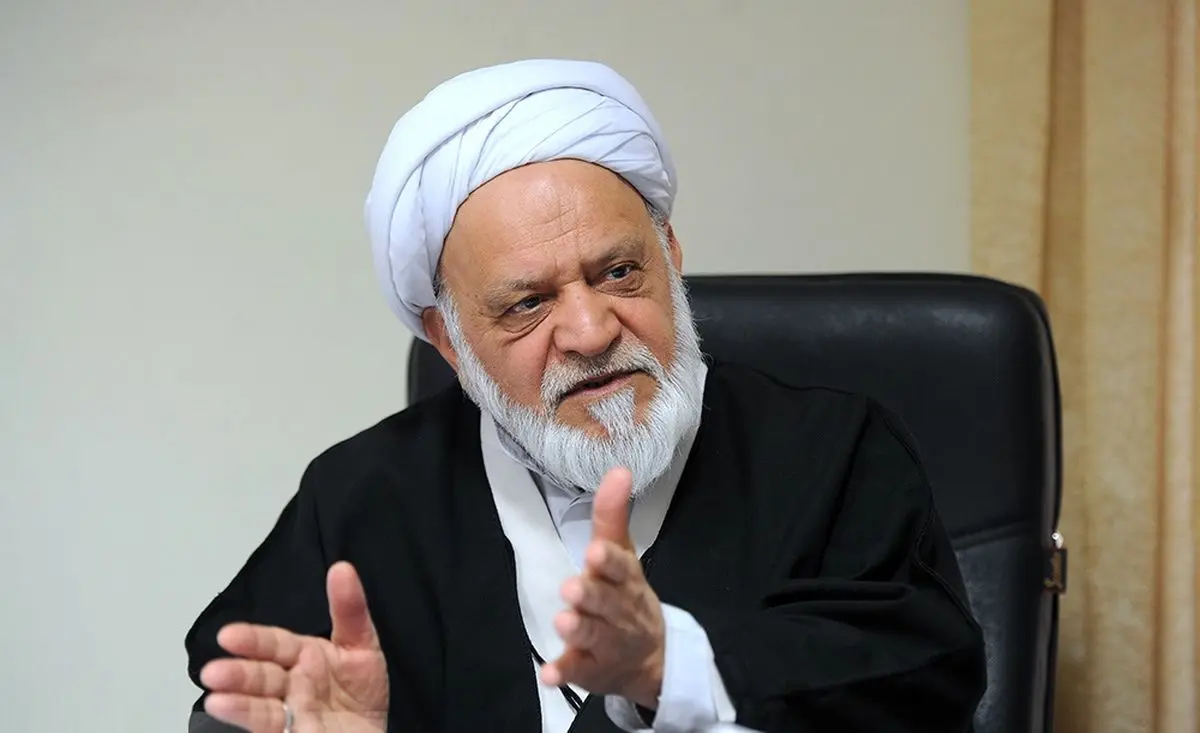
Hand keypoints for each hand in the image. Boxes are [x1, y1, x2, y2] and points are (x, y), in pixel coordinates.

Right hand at [200, 562, 388, 732]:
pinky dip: (249, 717)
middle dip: (238, 673)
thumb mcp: (362, 646)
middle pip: (261, 675)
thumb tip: (342, 569)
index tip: (228, 636)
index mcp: (303, 656)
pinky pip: (269, 725)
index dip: (252, 639)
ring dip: (237, 702)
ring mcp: (288, 710)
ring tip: (216, 699)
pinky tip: (228, 711)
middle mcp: (290, 683)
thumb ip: (350, 610)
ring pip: (259, 704)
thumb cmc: (361, 693)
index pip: (274, 644)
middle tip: (213, 672)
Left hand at [540, 467, 665, 709]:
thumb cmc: (628, 595)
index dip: (610, 562)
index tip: (595, 552)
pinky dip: (564, 672)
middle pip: (607, 602)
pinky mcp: (592, 670)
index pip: (622, 568)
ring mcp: (607, 643)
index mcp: (627, 580)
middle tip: (572, 588)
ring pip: (594, 636)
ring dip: (579, 629)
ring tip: (563, 621)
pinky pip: (578, 671)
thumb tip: (618, 469)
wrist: (653, 657)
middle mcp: (620, 611)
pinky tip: (548, 674)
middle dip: (591, 596)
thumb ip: (612, 515)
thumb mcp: (623, 554)